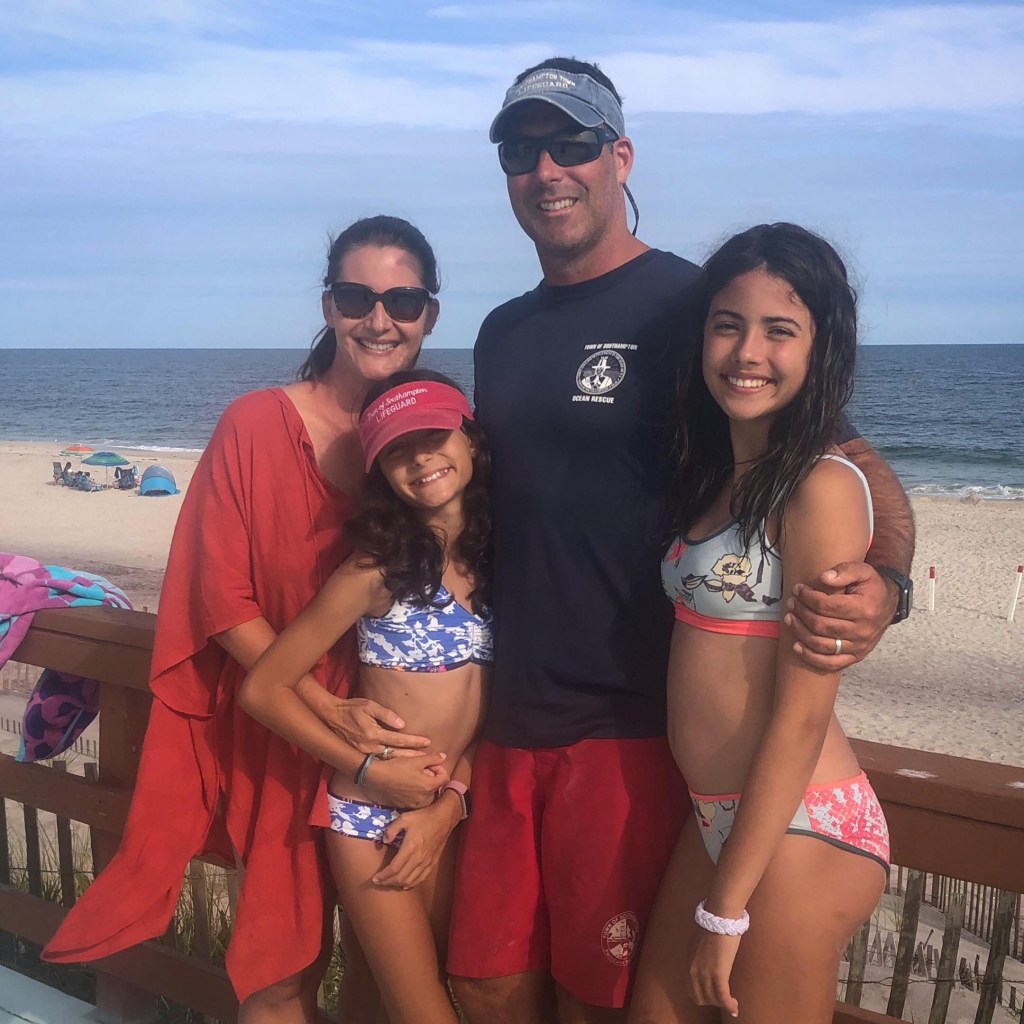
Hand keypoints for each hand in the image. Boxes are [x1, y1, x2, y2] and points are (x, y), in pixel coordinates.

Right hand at [315, 696, 431, 756]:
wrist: (331, 717)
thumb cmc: (351, 708)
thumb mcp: (369, 706)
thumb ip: (386, 714)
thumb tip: (402, 724)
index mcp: (373, 734)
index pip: (399, 739)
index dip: (414, 741)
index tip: (427, 742)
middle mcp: (369, 747)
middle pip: (396, 754)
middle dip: (413, 756)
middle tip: (429, 760)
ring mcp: (364, 754)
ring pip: (389, 761)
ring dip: (404, 763)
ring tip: (419, 765)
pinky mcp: (361, 756)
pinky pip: (379, 762)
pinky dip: (392, 765)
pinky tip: (401, 766)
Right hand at [359, 752, 448, 809]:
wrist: (377, 778)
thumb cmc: (397, 767)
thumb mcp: (416, 760)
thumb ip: (433, 758)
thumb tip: (444, 757)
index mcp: (429, 786)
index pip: (445, 778)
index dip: (440, 769)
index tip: (431, 764)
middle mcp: (424, 799)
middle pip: (436, 788)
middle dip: (432, 779)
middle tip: (422, 770)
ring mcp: (414, 805)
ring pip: (427, 796)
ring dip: (425, 787)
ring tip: (415, 778)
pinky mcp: (404, 807)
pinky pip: (416, 801)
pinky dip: (415, 794)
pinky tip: (406, 785)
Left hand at [372, 796, 461, 889]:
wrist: (444, 818)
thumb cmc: (424, 817)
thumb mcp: (404, 818)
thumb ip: (392, 829)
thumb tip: (384, 840)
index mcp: (409, 848)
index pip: (393, 868)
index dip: (383, 876)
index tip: (375, 878)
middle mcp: (418, 859)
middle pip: (400, 878)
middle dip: (388, 882)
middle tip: (379, 882)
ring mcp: (426, 862)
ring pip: (410, 881)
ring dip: (398, 884)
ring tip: (390, 883)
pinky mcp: (432, 863)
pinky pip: (421, 878)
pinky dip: (411, 884)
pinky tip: (406, 884)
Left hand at [690, 931, 740, 1017]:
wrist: (719, 917)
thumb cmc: (713, 927)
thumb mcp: (700, 946)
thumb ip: (700, 958)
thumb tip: (708, 965)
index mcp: (688, 963)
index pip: (692, 990)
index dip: (704, 997)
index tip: (714, 996)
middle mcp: (693, 971)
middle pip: (701, 998)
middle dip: (712, 1001)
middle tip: (724, 998)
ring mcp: (704, 973)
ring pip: (712, 1000)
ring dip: (722, 1004)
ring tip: (731, 1003)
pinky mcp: (718, 974)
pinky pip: (723, 998)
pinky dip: (729, 1006)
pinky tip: (735, 1007)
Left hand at [783, 561, 895, 670]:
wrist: (888, 604)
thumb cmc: (871, 587)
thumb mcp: (863, 571)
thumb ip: (844, 571)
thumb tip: (824, 578)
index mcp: (864, 609)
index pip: (827, 606)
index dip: (808, 597)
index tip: (798, 590)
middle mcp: (863, 631)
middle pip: (821, 626)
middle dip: (802, 613)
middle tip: (792, 603)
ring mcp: (859, 646)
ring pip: (822, 645)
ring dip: (801, 632)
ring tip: (790, 619)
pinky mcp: (856, 656)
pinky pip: (831, 663)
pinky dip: (811, 657)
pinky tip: (797, 646)